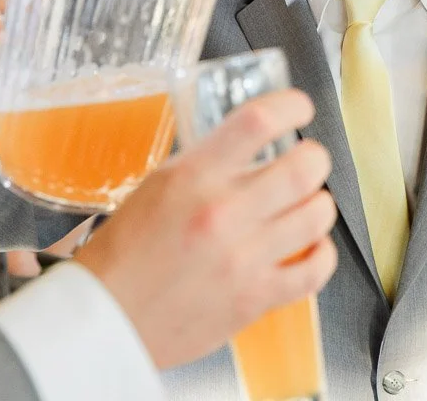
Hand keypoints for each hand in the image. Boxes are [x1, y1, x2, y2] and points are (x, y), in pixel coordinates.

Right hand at [74, 89, 337, 369]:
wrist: (103, 319)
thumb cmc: (124, 253)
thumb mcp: (158, 185)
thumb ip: (208, 164)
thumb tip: (253, 146)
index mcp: (192, 177)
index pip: (258, 121)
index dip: (291, 107)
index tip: (300, 109)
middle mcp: (221, 213)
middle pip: (304, 168)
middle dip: (316, 159)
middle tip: (309, 162)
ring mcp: (241, 258)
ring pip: (317, 215)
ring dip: (320, 205)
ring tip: (307, 205)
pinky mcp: (253, 298)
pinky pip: (315, 270)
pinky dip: (322, 254)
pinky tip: (312, 247)